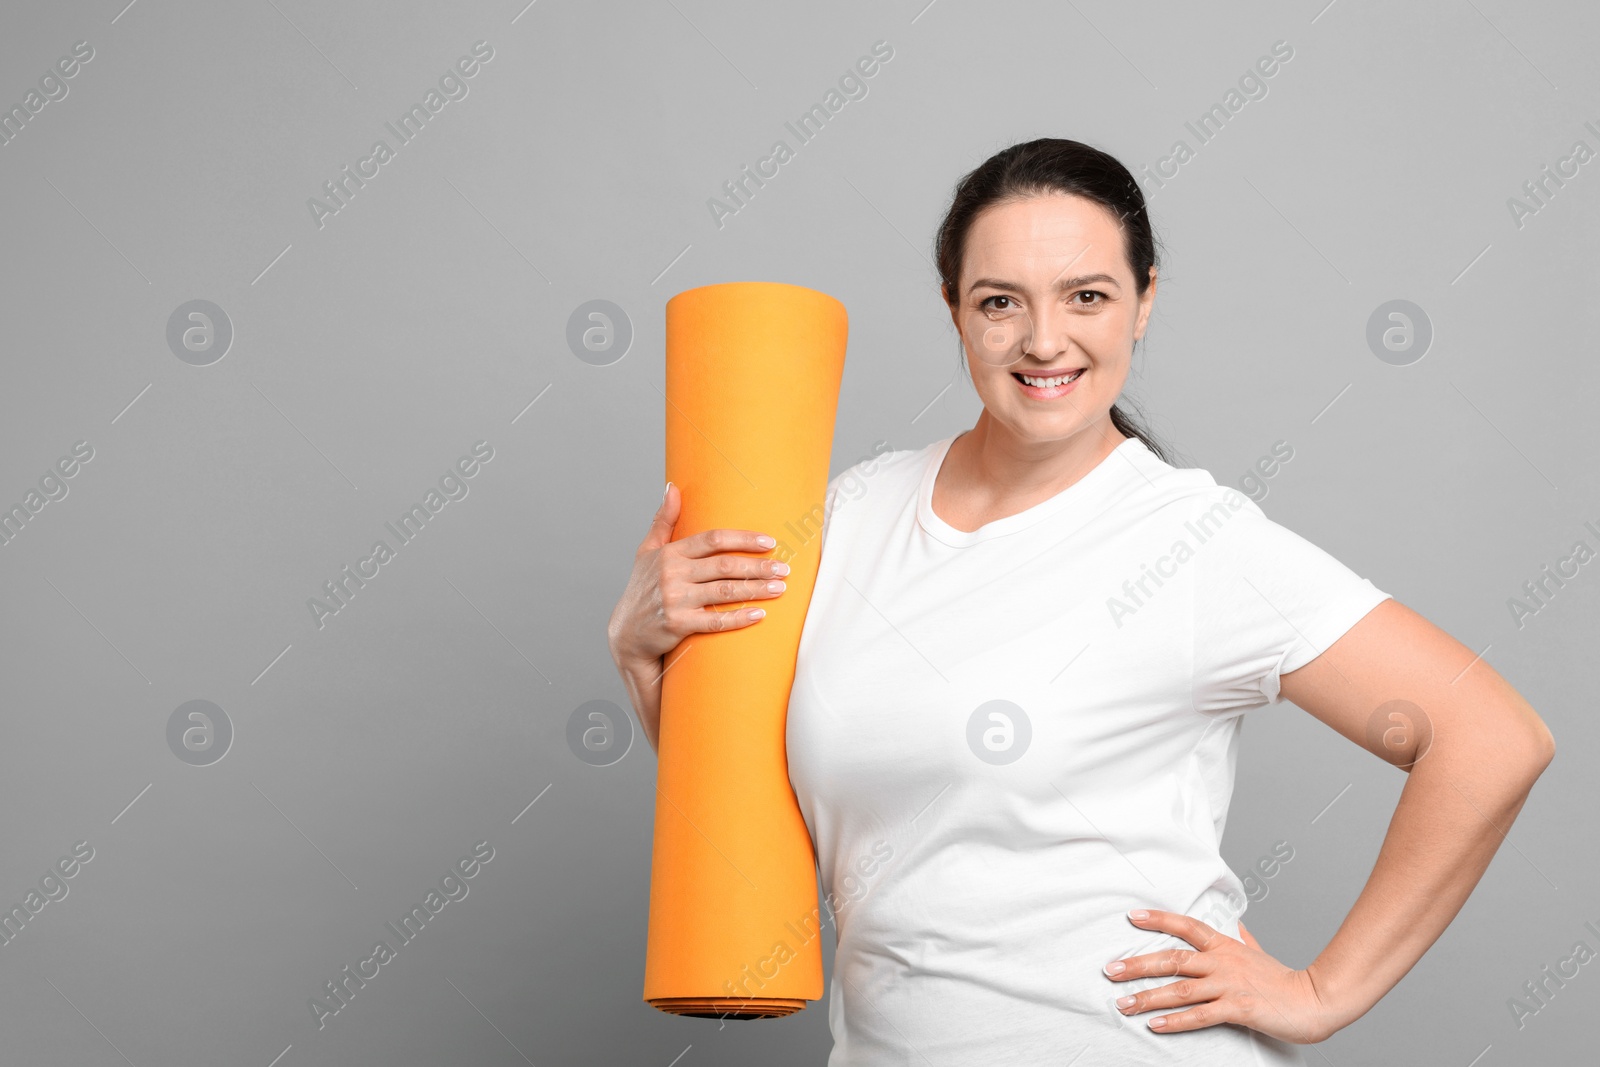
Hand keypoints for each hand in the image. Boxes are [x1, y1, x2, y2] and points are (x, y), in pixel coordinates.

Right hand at [606, 481, 788, 667]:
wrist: (626, 633)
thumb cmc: (642, 588)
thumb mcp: (647, 552)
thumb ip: (663, 520)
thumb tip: (672, 487)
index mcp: (670, 553)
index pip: (712, 539)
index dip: (743, 539)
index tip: (769, 542)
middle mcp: (672, 574)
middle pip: (724, 566)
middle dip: (758, 566)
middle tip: (783, 569)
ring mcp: (675, 600)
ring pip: (724, 592)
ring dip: (756, 590)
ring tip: (779, 588)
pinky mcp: (678, 625)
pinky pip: (715, 622)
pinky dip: (739, 619)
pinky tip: (760, 615)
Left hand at [1102, 909, 1338, 1044]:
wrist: (1314, 999)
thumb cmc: (1284, 979)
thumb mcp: (1259, 952)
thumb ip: (1243, 939)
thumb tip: (1235, 924)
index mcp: (1225, 945)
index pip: (1186, 926)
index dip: (1158, 919)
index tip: (1132, 917)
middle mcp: (1222, 962)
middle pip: (1172, 958)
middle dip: (1138, 964)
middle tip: (1110, 970)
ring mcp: (1229, 985)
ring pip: (1180, 989)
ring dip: (1148, 997)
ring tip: (1123, 1003)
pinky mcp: (1237, 1009)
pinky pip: (1200, 1016)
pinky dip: (1175, 1021)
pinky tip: (1155, 1025)